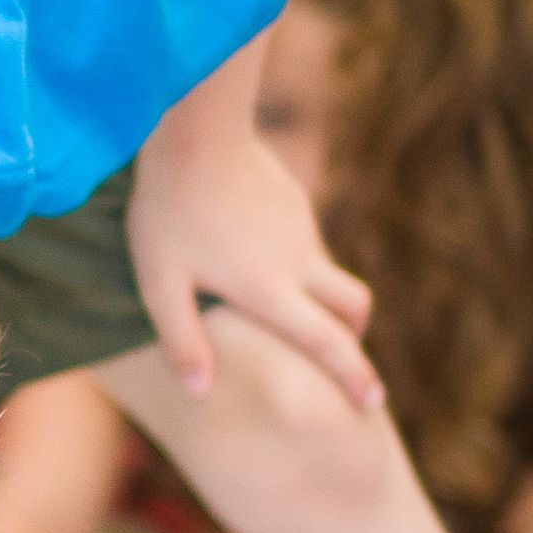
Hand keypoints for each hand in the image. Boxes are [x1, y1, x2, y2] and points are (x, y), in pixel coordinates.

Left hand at [127, 100, 378, 406]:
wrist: (195, 130)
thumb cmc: (168, 211)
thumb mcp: (159, 283)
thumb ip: (182, 341)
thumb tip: (201, 394)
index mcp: (271, 289)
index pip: (328, 342)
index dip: (354, 376)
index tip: (373, 403)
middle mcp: (299, 260)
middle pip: (355, 307)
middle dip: (355, 337)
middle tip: (342, 355)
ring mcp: (301, 227)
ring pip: (331, 272)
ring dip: (323, 299)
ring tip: (284, 310)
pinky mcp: (294, 201)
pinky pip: (307, 242)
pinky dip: (299, 264)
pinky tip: (253, 255)